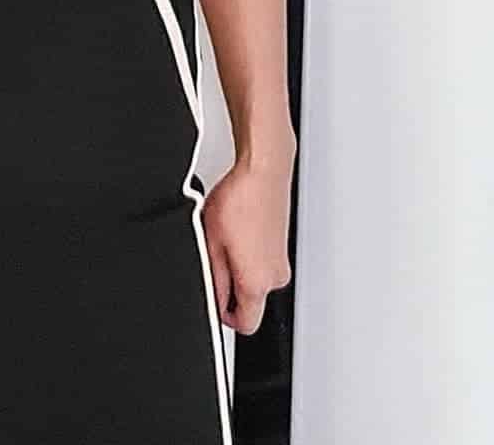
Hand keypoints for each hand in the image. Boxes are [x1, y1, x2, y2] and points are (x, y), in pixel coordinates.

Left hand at [202, 147, 295, 335]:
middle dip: (230, 288)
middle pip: (251, 302)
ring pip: (256, 280)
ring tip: (226, 238)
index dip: (222, 316)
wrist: (262, 169)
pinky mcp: (282, 245)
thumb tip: (213, 300)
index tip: (212, 298)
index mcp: (258, 282)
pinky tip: (238, 229)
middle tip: (215, 257)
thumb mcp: (211, 241)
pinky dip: (249, 254)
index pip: (245, 324)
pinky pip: (263, 262)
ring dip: (239, 268)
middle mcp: (276, 276)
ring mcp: (282, 260)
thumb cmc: (240, 199)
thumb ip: (213, 278)